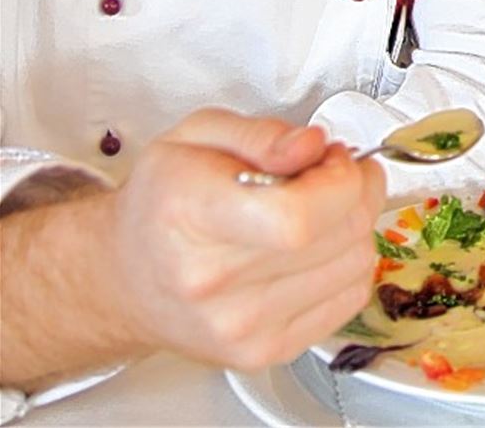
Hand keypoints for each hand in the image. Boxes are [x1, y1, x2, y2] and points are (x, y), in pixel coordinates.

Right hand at [109, 109, 385, 371]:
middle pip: (337, 236)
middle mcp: (214, 282)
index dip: (339, 180)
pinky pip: (350, 298)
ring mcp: (241, 327)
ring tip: (324, 205)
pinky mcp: (264, 351)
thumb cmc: (163, 201)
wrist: (127, 276)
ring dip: (357, 224)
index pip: (297, 217)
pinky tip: (322, 243)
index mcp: (193, 216)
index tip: (334, 158)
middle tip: (335, 171)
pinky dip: (350, 262)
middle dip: (357, 189)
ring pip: (355, 265)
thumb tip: (313, 145)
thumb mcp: (198, 134)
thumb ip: (263, 133)